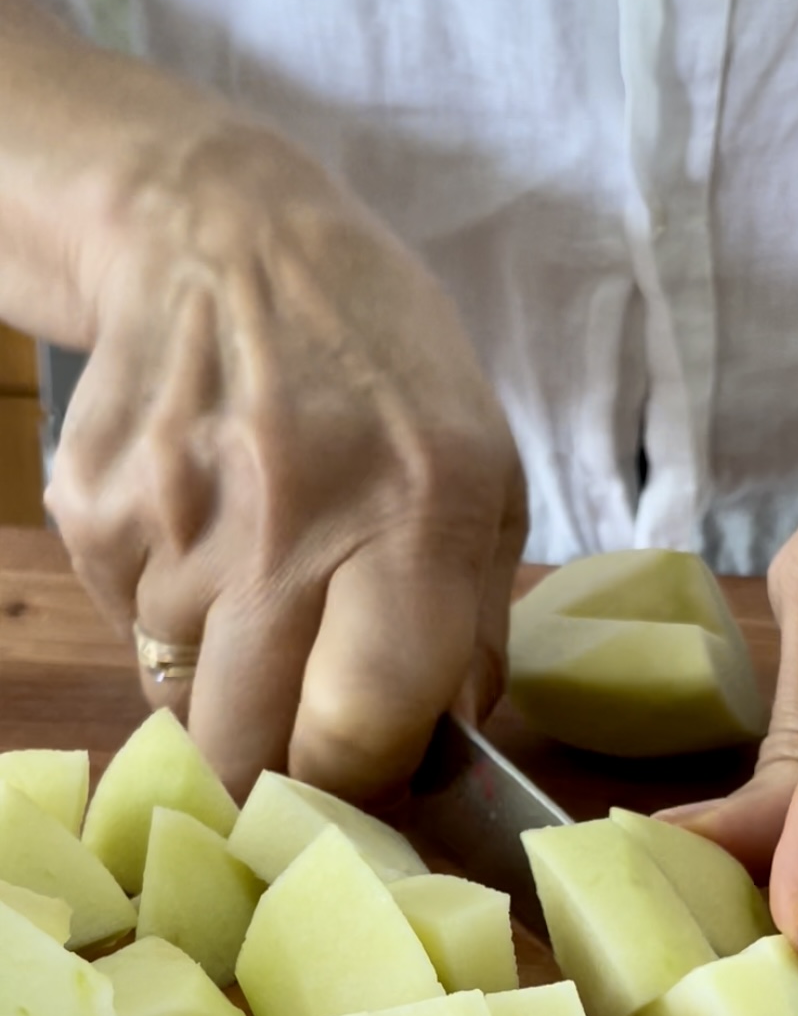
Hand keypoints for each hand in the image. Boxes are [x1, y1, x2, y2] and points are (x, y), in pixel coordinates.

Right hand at [46, 122, 524, 798]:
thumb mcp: (484, 467)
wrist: (221, 232)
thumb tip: (454, 747)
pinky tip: (203, 533)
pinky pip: (127, 631)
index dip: (361, 784)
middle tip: (299, 741)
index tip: (367, 779)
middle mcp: (289, 521)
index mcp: (417, 513)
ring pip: (180, 700)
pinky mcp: (94, 509)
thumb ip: (480, 624)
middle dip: (276, 774)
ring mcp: (176, 518)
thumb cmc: (380, 364)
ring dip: (222, 682)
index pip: (362, 727)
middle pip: (249, 749)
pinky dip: (165, 615)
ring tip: (257, 584)